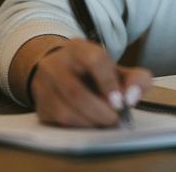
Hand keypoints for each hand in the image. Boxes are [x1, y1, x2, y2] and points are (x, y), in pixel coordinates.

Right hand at [25, 38, 152, 127]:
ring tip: (104, 122)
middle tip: (115, 119)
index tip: (121, 102)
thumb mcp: (116, 69)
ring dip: (90, 122)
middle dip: (100, 111)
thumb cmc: (94, 73)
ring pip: (65, 111)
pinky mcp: (40, 106)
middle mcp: (57, 64)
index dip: (108, 83)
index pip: (94, 59)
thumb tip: (132, 97)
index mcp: (79, 49)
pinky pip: (59, 123)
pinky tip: (90, 124)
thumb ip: (135, 79)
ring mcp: (44, 85)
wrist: (60, 71)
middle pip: (76, 92)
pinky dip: (79, 127)